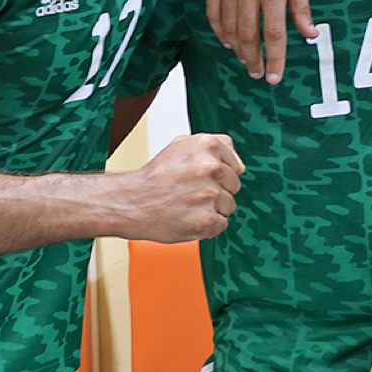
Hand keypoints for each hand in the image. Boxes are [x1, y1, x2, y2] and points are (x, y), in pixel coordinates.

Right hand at [127, 134, 243, 242]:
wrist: (131, 202)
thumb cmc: (155, 178)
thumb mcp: (182, 145)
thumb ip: (214, 147)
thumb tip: (240, 165)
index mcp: (208, 145)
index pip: (236, 165)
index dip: (219, 175)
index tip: (200, 178)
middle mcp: (211, 167)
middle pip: (234, 186)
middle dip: (217, 191)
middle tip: (191, 193)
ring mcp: (210, 194)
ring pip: (229, 206)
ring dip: (212, 209)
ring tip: (187, 205)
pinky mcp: (207, 219)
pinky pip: (221, 224)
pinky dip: (207, 226)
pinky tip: (188, 218)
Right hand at [210, 0, 313, 82]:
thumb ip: (301, 5)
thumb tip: (309, 35)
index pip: (273, 34)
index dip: (274, 59)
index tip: (274, 77)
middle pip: (248, 36)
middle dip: (253, 60)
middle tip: (258, 74)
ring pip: (229, 28)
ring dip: (237, 48)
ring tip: (245, 60)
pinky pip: (213, 12)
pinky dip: (220, 30)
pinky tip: (227, 39)